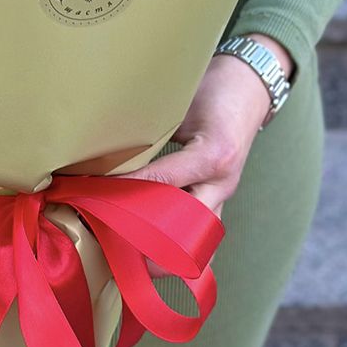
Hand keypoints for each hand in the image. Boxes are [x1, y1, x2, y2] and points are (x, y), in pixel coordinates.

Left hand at [121, 34, 293, 275]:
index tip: (98, 195)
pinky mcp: (217, 200)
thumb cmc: (214, 88)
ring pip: (198, 241)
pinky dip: (175, 248)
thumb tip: (107, 143)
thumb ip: (154, 126)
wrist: (248, 86)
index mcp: (214, 154)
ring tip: (126, 260)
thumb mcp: (184, 101)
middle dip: (150, 241)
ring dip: (164, 254)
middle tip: (111, 243)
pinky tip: (146, 257)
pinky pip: (199, 234)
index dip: (129, 189)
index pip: (165, 180)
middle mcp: (222, 182)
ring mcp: (222, 195)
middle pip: (186, 227)